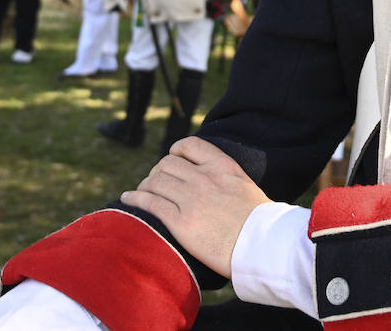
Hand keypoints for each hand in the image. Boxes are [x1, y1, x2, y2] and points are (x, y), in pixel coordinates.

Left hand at [119, 136, 268, 278]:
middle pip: (167, 164)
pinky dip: (134, 199)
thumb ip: (224, 179)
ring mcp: (191, 199)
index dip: (175, 151)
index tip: (172, 160)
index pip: (189, 145)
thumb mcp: (244, 186)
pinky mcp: (181, 222)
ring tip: (142, 193)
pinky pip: (150, 203)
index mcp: (222, 166)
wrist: (263, 246)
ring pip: (155, 181)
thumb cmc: (258, 222)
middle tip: (156, 184)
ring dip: (145, 186)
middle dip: (158, 172)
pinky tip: (127, 199)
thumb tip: (210, 182)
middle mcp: (204, 178)